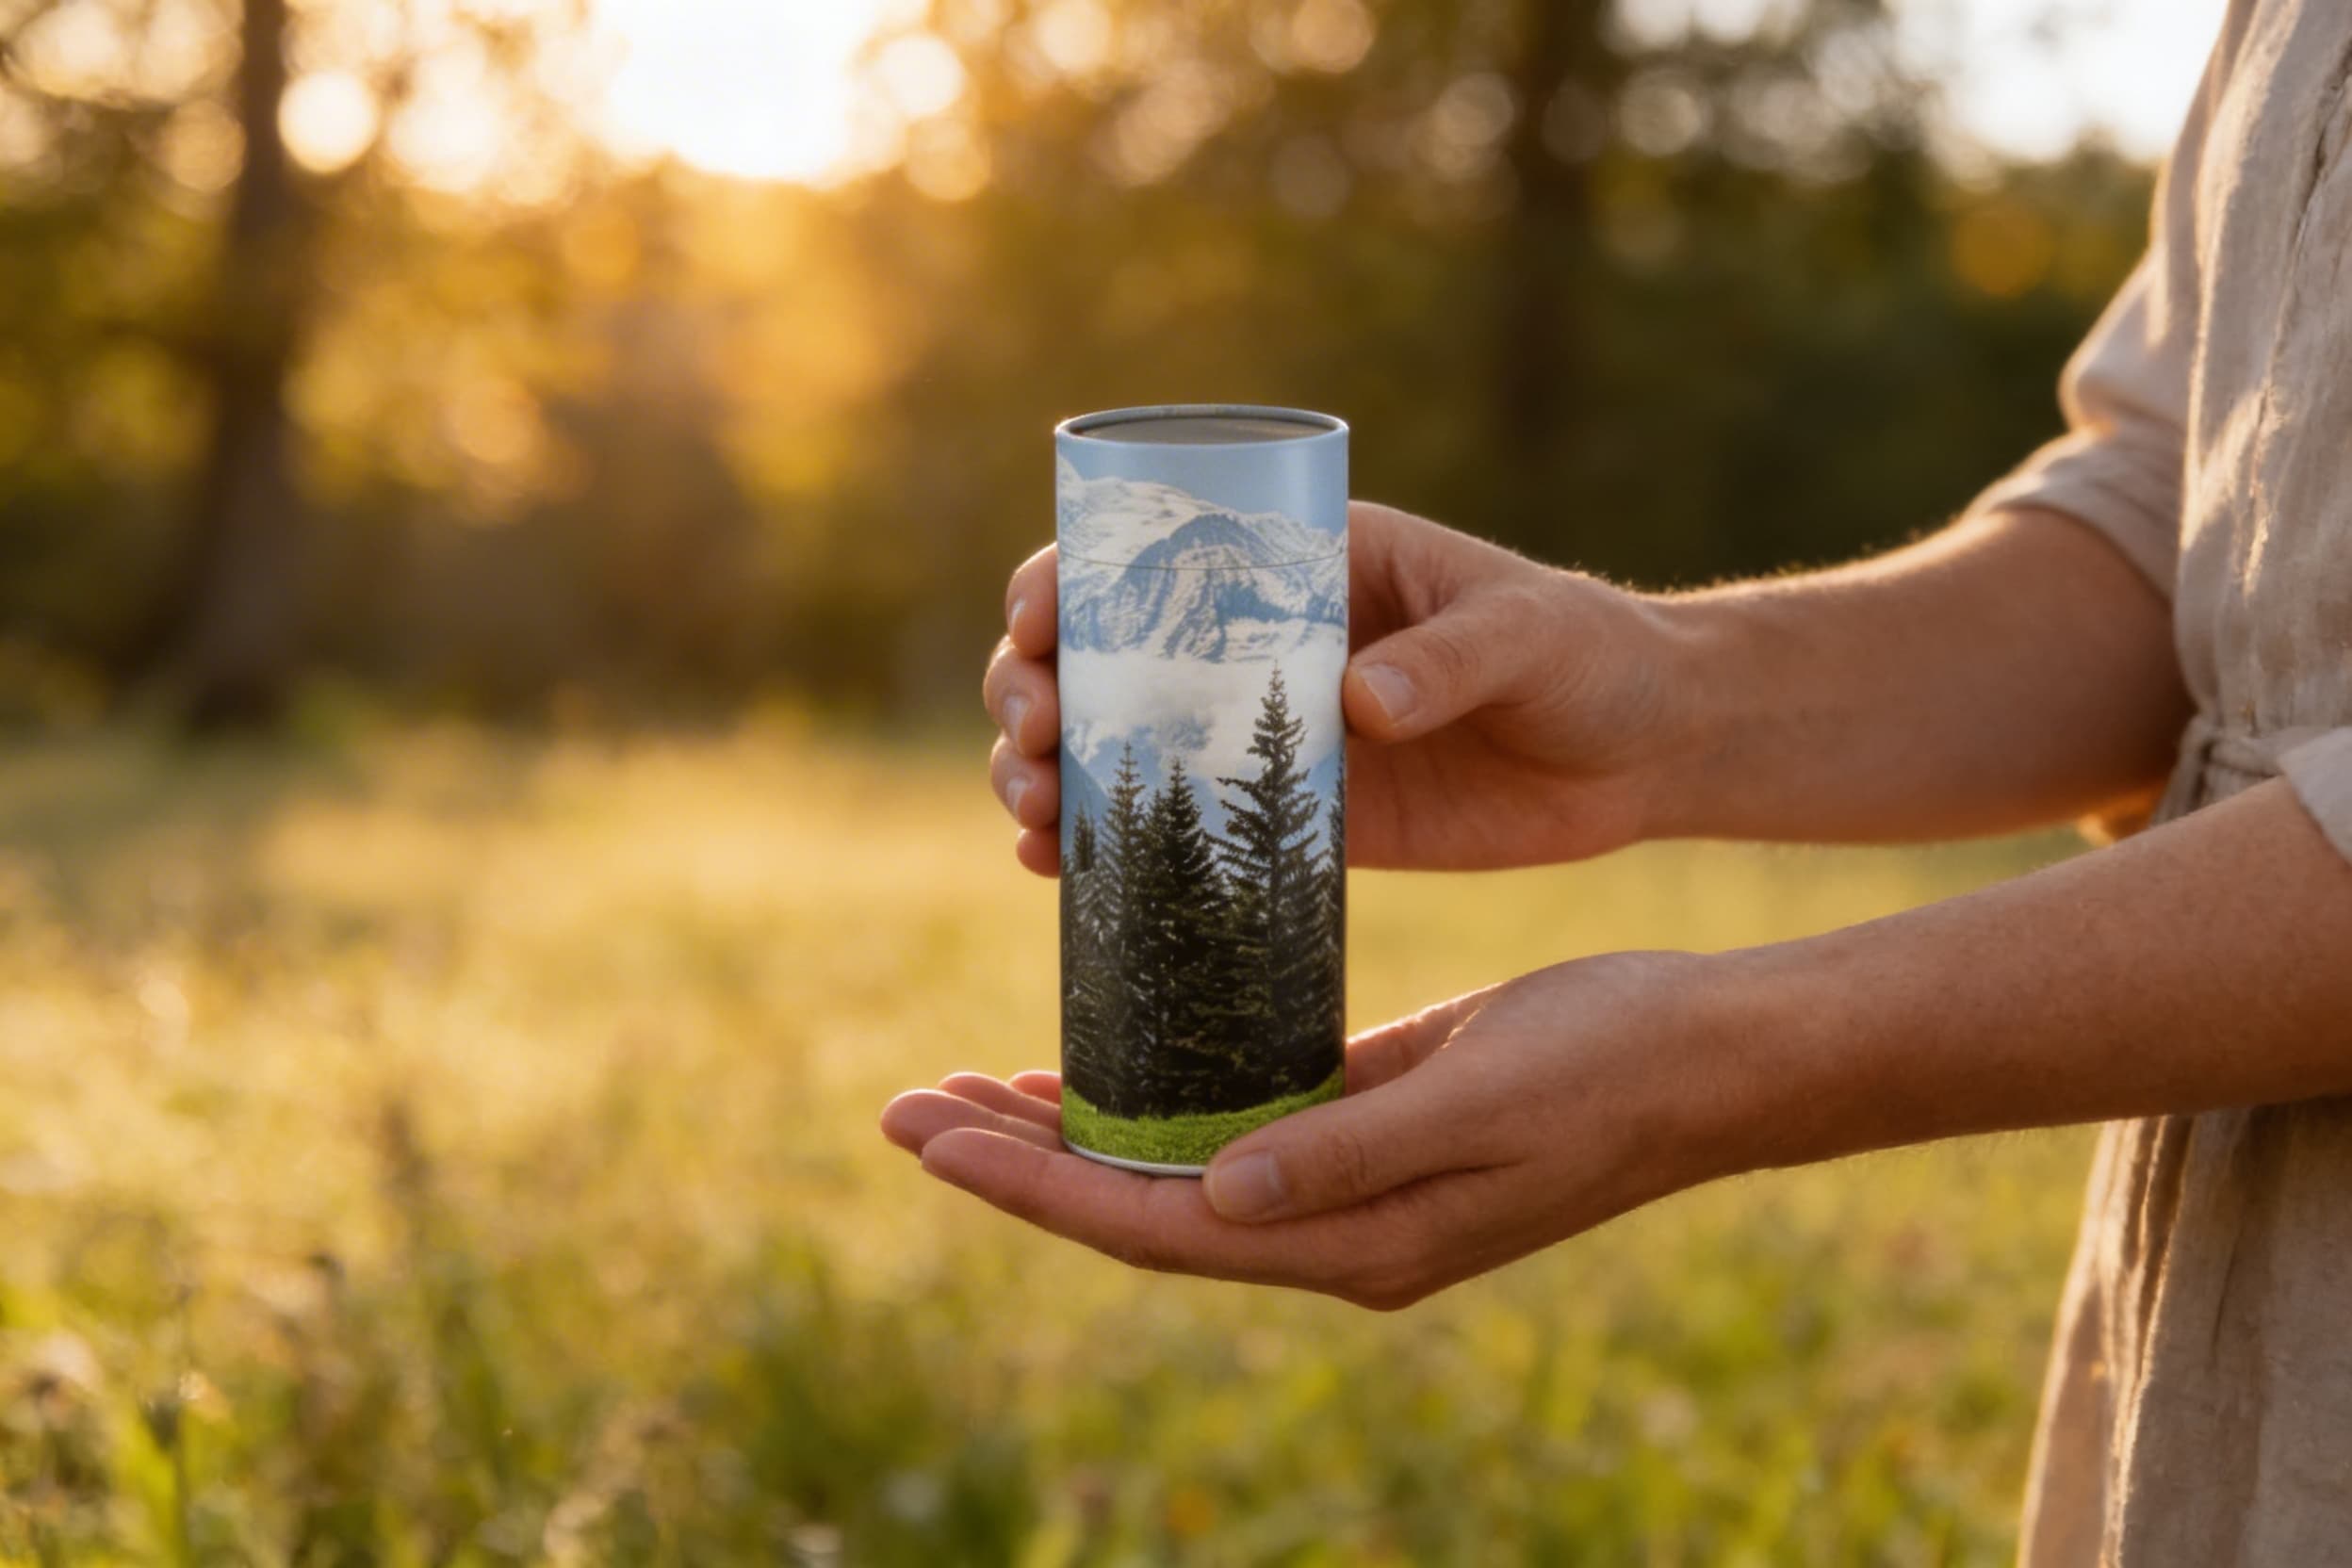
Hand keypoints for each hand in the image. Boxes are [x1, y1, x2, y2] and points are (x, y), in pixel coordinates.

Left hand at [878, 953, 1748, 1308]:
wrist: (1717, 1054)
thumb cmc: (1616, 1065)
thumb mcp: (1482, 1099)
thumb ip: (1350, 1154)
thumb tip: (1214, 1197)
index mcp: (1354, 1240)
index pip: (1150, 1224)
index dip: (1029, 1184)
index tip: (925, 1136)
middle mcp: (1334, 1227)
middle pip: (1134, 1206)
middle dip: (1013, 1160)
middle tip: (900, 1108)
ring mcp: (1348, 1183)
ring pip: (1170, 1167)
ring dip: (1068, 1132)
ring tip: (966, 1093)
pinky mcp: (1367, 1125)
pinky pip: (1227, 1122)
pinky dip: (1151, 1096)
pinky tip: (1101, 1061)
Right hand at [983, 501, 1691, 873]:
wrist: (1645, 752)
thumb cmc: (1587, 652)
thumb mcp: (1526, 634)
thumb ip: (1451, 658)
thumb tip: (1360, 701)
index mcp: (1301, 562)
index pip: (1153, 551)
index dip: (1068, 583)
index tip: (1035, 631)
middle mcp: (1258, 642)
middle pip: (1101, 654)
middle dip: (1033, 689)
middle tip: (1034, 738)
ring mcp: (1265, 733)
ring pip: (1116, 743)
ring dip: (1047, 772)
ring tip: (1035, 817)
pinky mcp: (1293, 819)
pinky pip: (1177, 829)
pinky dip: (1106, 845)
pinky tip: (1058, 871)